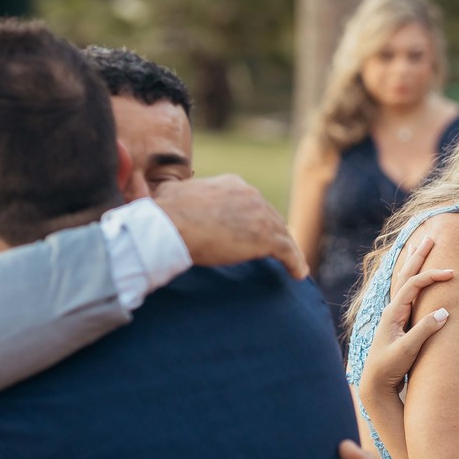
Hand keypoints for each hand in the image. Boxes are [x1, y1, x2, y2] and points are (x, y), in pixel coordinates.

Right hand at [152, 175, 307, 278]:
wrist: (170, 226)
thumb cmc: (165, 213)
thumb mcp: (171, 191)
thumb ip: (177, 190)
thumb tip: (159, 188)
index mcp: (232, 184)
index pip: (252, 203)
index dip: (255, 218)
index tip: (255, 231)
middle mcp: (250, 194)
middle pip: (270, 217)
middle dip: (273, 233)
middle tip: (276, 249)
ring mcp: (260, 215)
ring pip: (282, 234)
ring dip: (288, 249)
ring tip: (292, 263)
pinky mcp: (266, 237)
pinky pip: (288, 251)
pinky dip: (295, 262)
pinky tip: (298, 274)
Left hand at [357, 235, 452, 404]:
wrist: (375, 383)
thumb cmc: (389, 367)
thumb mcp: (407, 350)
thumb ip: (424, 331)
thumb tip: (444, 312)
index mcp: (392, 313)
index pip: (413, 285)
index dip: (431, 276)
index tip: (451, 273)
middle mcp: (391, 310)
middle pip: (405, 275)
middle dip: (418, 256)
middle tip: (429, 237)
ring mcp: (394, 315)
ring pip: (404, 281)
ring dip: (413, 263)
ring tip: (419, 246)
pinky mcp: (399, 323)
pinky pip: (406, 293)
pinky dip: (412, 279)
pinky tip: (415, 276)